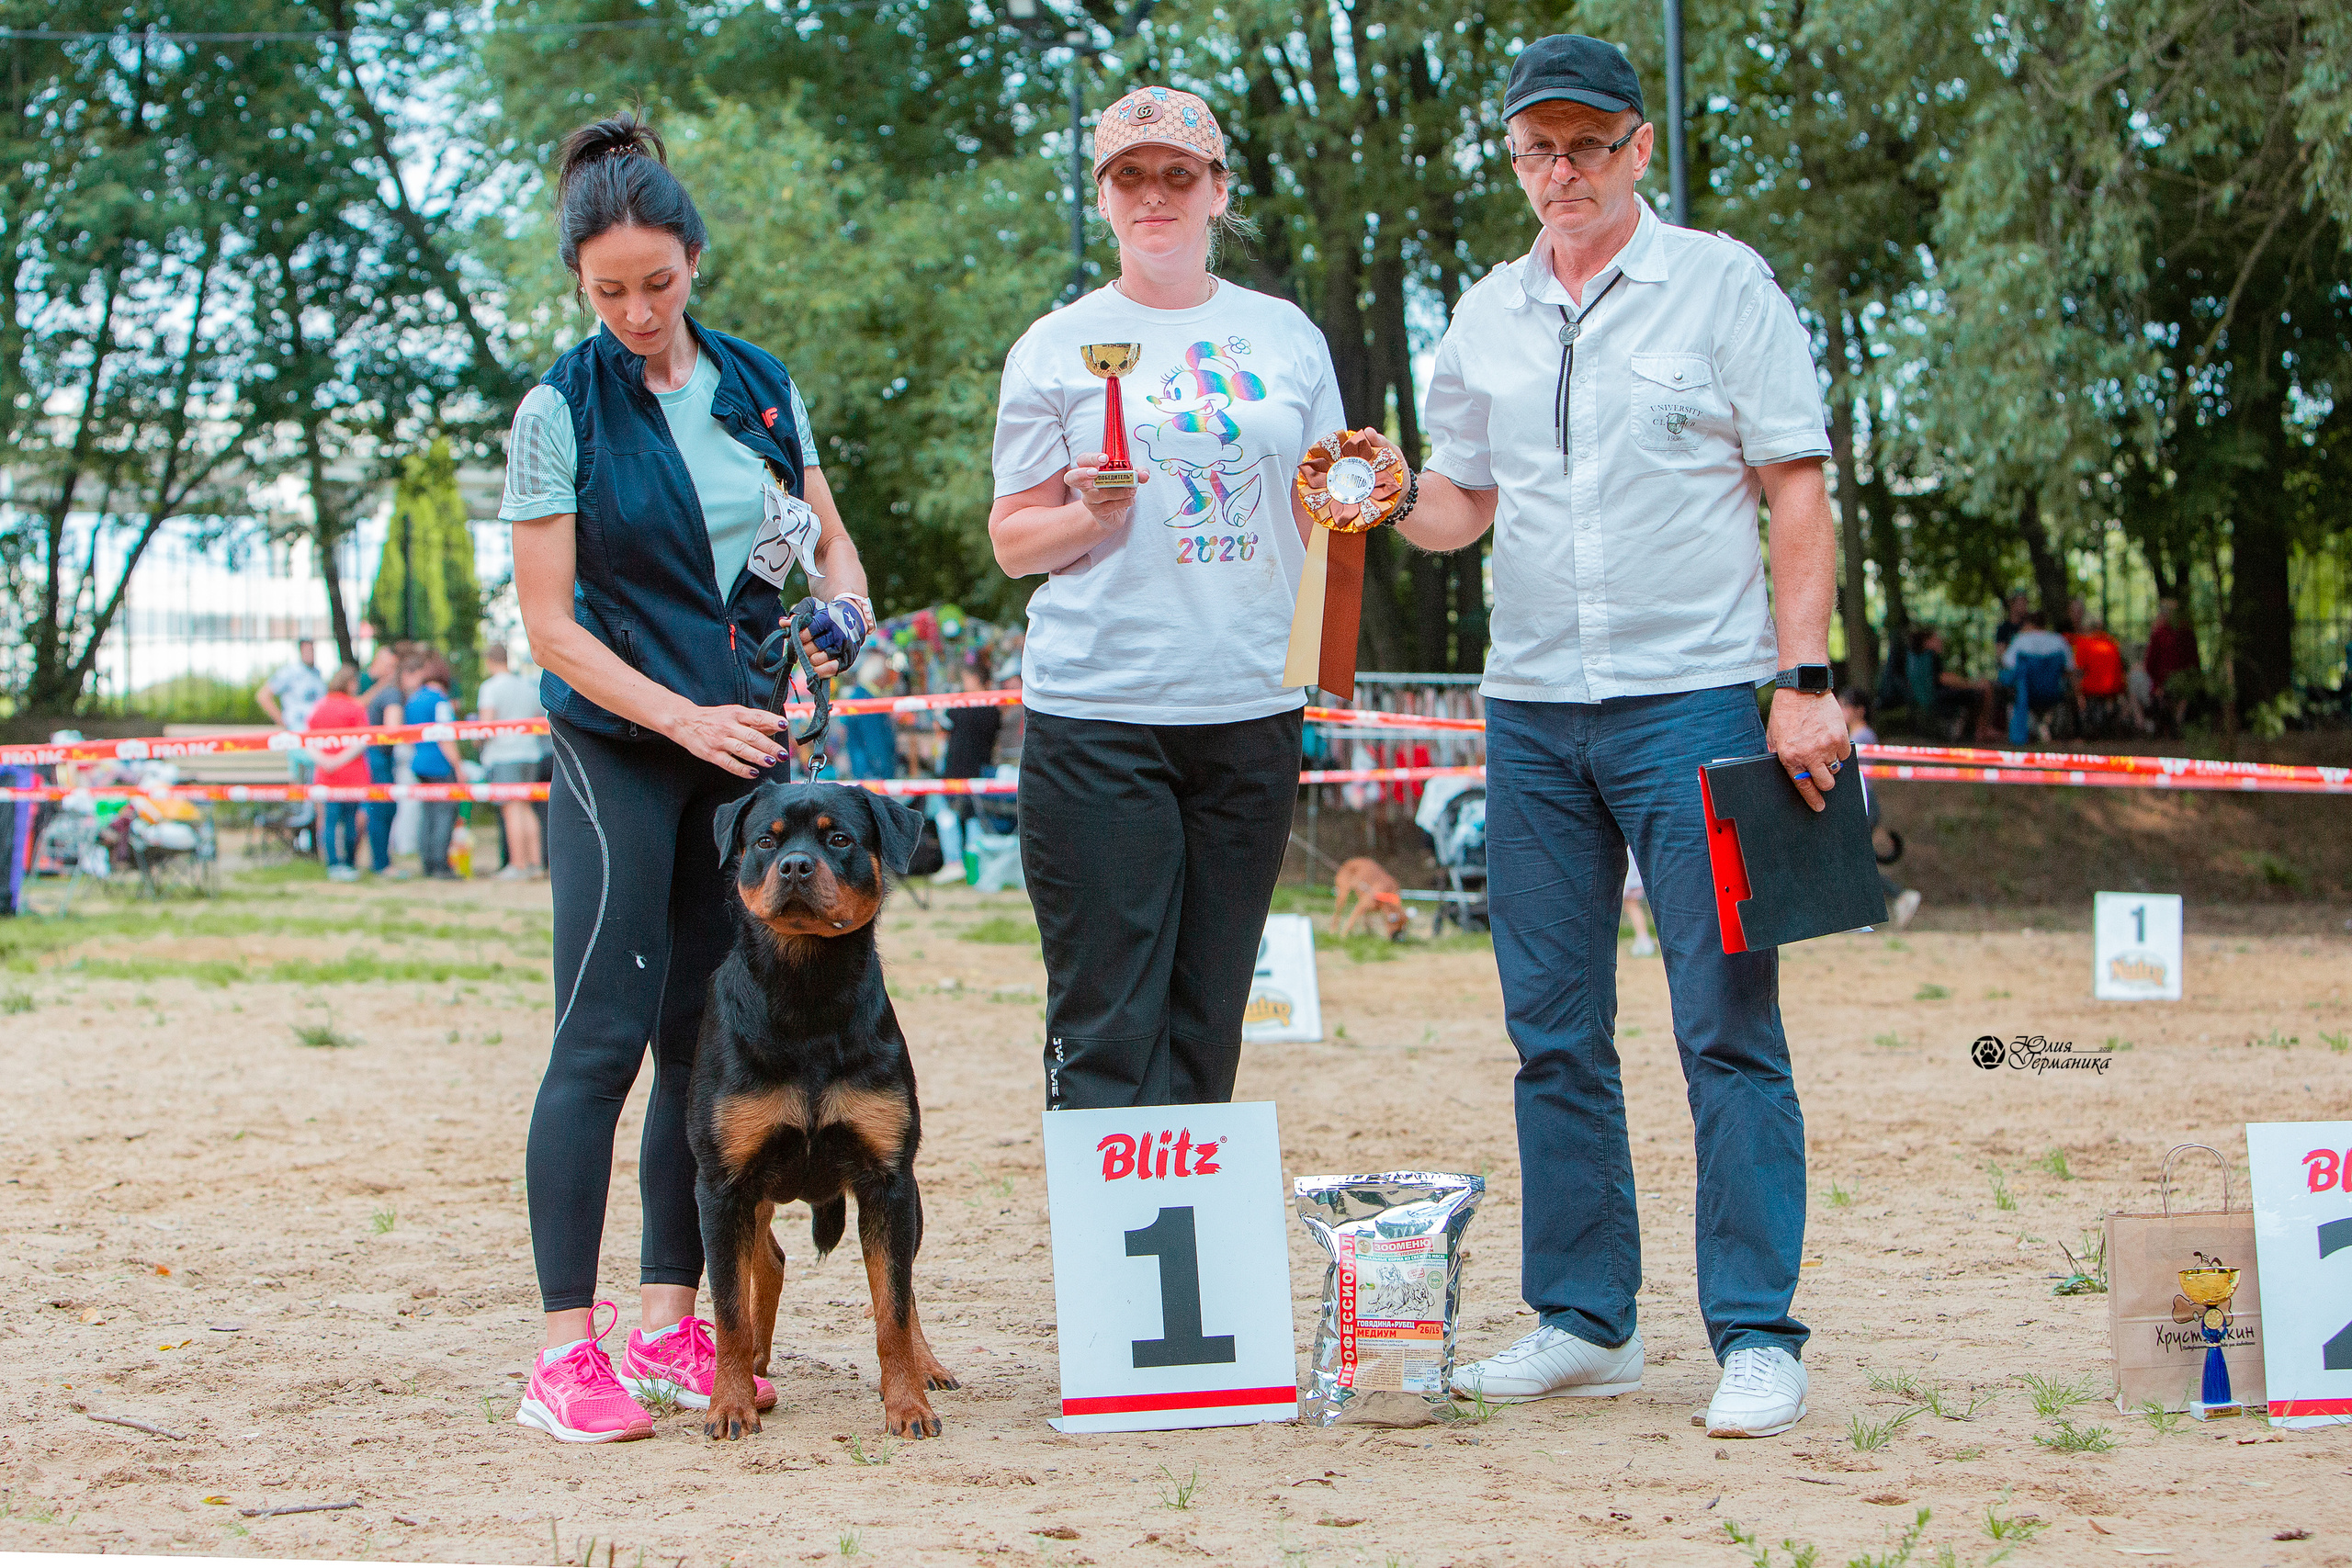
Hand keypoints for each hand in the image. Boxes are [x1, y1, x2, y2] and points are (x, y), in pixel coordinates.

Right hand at [661, 702, 786, 778]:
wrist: (685, 721)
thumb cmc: (714, 718)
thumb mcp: (733, 713)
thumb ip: (754, 721)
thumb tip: (775, 727)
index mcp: (735, 713)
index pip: (757, 716)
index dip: (771, 721)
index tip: (784, 726)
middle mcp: (728, 726)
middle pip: (752, 736)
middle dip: (769, 746)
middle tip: (783, 753)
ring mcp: (719, 740)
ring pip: (742, 749)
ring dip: (758, 757)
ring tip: (771, 762)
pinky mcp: (711, 754)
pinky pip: (729, 763)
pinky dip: (742, 769)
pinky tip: (753, 773)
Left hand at [796, 595, 867, 678]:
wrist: (853, 619)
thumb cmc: (827, 614)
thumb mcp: (813, 608)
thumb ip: (798, 614)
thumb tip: (783, 623)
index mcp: (828, 619)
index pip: (806, 633)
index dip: (799, 636)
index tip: (800, 635)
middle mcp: (837, 634)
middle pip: (809, 648)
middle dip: (803, 648)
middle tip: (806, 644)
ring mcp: (842, 649)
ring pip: (816, 660)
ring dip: (810, 658)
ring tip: (813, 652)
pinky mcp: (847, 660)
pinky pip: (829, 670)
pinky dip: (819, 670)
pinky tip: (816, 664)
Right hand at [1067, 451, 1144, 527]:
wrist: (1116, 513)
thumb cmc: (1119, 488)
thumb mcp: (1130, 476)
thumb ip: (1138, 472)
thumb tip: (1144, 475)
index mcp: (1090, 469)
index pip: (1082, 460)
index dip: (1090, 459)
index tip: (1105, 459)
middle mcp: (1085, 484)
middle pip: (1072, 477)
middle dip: (1082, 473)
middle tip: (1096, 473)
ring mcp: (1089, 499)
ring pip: (1099, 493)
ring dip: (1119, 490)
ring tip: (1132, 489)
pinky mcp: (1096, 511)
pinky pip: (1109, 506)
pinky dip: (1124, 502)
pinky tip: (1130, 500)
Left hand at [1766, 688, 1849, 811]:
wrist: (1802, 688)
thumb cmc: (1785, 712)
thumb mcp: (1774, 737)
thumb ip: (1780, 755)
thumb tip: (1789, 772)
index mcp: (1790, 756)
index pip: (1804, 785)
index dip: (1813, 799)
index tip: (1819, 806)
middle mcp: (1809, 754)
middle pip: (1826, 783)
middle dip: (1825, 782)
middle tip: (1822, 775)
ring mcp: (1827, 746)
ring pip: (1837, 768)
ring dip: (1831, 763)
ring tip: (1822, 749)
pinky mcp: (1840, 736)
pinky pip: (1845, 754)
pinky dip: (1839, 750)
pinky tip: (1830, 739)